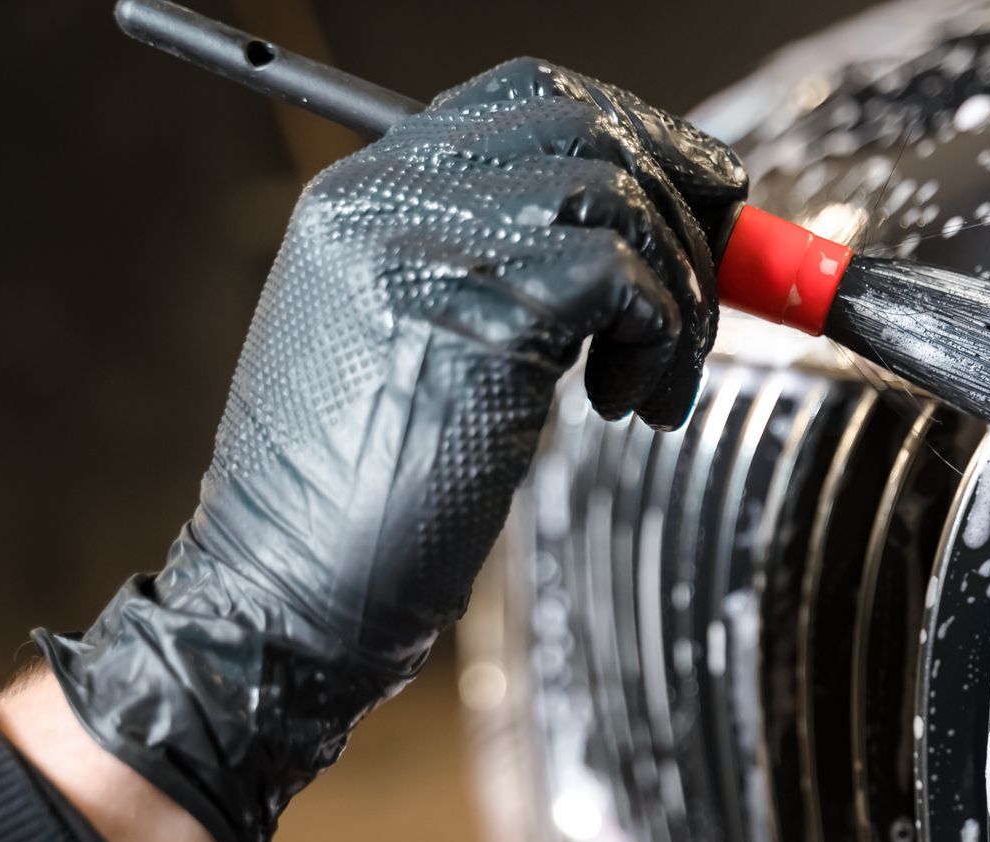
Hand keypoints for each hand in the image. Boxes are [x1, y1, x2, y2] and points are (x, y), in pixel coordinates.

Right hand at [35, 59, 746, 841]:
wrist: (282, 596)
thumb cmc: (359, 501)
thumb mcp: (416, 347)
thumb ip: (501, 269)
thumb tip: (647, 239)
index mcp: (365, 190)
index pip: (530, 96)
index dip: (637, 134)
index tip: (696, 199)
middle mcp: (388, 194)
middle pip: (588, 124)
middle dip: (682, 202)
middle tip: (707, 294)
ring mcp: (428, 246)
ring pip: (621, 199)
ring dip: (680, 295)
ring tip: (652, 385)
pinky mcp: (482, 315)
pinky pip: (626, 279)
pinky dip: (660, 341)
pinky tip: (623, 408)